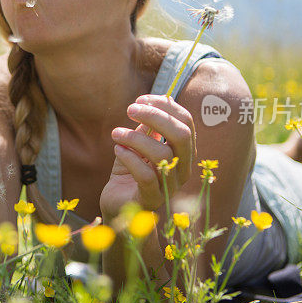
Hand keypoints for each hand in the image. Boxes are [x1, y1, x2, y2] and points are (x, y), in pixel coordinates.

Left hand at [100, 95, 195, 216]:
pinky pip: (146, 176)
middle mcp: (182, 169)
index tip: (140, 99)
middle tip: (130, 109)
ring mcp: (169, 186)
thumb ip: (147, 127)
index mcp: (183, 152)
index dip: (165, 106)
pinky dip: (130, 158)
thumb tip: (153, 102)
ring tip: (115, 133)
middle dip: (155, 117)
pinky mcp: (151, 200)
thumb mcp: (138, 143)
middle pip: (181, 135)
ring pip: (161, 154)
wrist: (117, 203)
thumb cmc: (129, 169)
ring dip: (135, 138)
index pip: (186, 122)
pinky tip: (117, 149)